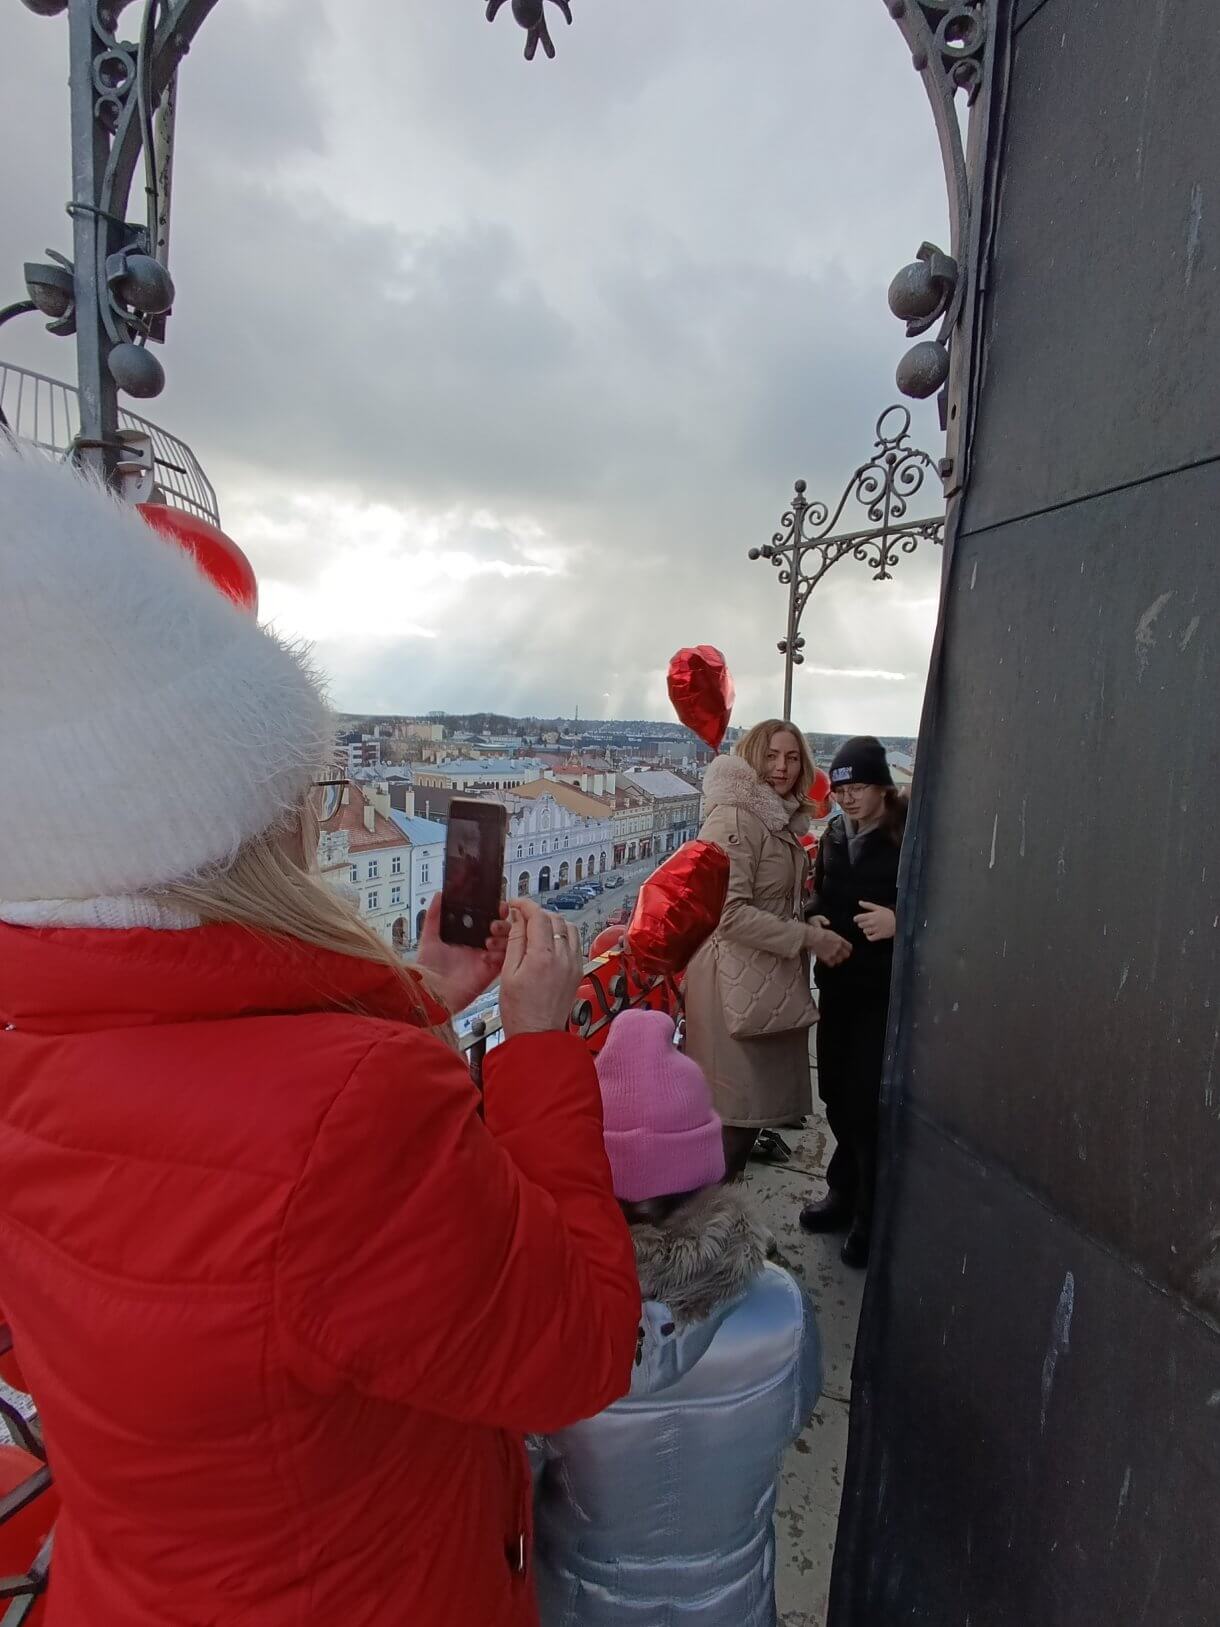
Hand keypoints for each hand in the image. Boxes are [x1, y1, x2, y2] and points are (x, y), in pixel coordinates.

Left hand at [414, 895, 510, 1014]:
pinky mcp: (490, 972)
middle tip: (494, 921)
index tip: (497, 904)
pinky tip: (487, 954)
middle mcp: (480, 945)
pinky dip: (500, 955)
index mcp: (468, 936)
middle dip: (502, 922)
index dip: (495, 910)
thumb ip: (434, 915)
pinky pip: (504, 961)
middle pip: (502, 929)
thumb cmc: (428, 968)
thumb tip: (439, 895)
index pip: (488, 918)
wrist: (429, 991)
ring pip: (508, 943)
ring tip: (489, 938)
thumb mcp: (429, 937)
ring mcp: (487, 958)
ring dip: (503, 938)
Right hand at [499, 900, 584, 1039]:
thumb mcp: (508, 973)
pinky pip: (574, 943)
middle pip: (554, 918)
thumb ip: (515, 942)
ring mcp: (573, 963)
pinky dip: (562, 936)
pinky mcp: (577, 971)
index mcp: (543, 956)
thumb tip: (517, 919)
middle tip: (520, 920)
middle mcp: (563, 957)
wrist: (537, 1035)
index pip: (538, 916)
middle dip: (537, 914)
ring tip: (534, 931)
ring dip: (551, 923)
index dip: (525, 906)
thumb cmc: (520, 1010)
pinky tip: (547, 945)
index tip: (515, 905)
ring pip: (568, 928)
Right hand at [805, 914, 852, 966]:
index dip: (848, 949)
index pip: (849, 947)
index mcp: (839, 939)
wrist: (811, 937)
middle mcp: (838, 947)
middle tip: (841, 955)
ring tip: (835, 958)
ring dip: (838, 959)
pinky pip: (832, 964)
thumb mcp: (823, 923)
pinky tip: (829, 961)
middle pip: (846, 955)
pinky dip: (831, 963)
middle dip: (844, 955)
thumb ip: (827, 924)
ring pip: (840, 960)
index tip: (847, 950)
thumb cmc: (815, 931)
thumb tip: (827, 923)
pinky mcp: (827, 958)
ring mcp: (833, 953)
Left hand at [854, 901, 896, 942]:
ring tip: (870, 928)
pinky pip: (870, 938)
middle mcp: (873, 923)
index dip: (856, 919)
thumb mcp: (878, 908)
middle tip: (866, 923)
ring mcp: (876, 929)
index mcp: (872, 915)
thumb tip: (859, 902)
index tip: (857, 919)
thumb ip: (868, 905)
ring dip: (866, 930)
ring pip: (865, 931)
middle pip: (860, 925)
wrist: (899, 921)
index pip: (858, 918)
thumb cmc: (888, 914)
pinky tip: (871, 934)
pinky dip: (869, 937)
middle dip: (861, 924)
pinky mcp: (880, 935)